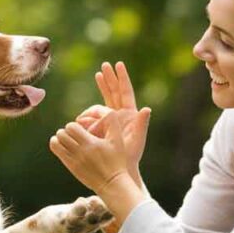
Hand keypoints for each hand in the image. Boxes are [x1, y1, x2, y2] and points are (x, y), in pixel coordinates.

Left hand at [49, 112, 148, 225]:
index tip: (81, 129)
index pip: (72, 126)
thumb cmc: (117, 160)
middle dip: (66, 131)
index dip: (74, 125)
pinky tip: (64, 146)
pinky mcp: (71, 167)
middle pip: (62, 133)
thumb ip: (113, 123)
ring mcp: (75, 160)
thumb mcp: (118, 141)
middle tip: (74, 134)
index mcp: (92, 143)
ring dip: (60, 138)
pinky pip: (57, 151)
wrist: (112, 183)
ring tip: (68, 139)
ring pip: (57, 141)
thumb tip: (110, 109)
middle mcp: (81, 152)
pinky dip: (57, 145)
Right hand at [74, 62, 150, 183]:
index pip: (125, 92)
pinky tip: (86, 103)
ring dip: (101, 88)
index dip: (122, 79)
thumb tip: (147, 109)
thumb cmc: (130, 155)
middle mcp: (121, 114)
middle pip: (114, 92)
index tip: (119, 65)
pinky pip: (94, 113)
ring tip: (97, 76)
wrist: (120, 167)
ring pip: (105, 99)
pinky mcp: (102, 126)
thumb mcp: (137, 140)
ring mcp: (111, 119)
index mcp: (130, 114)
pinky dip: (90, 108)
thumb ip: (142, 124)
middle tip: (104, 65)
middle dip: (110, 78)